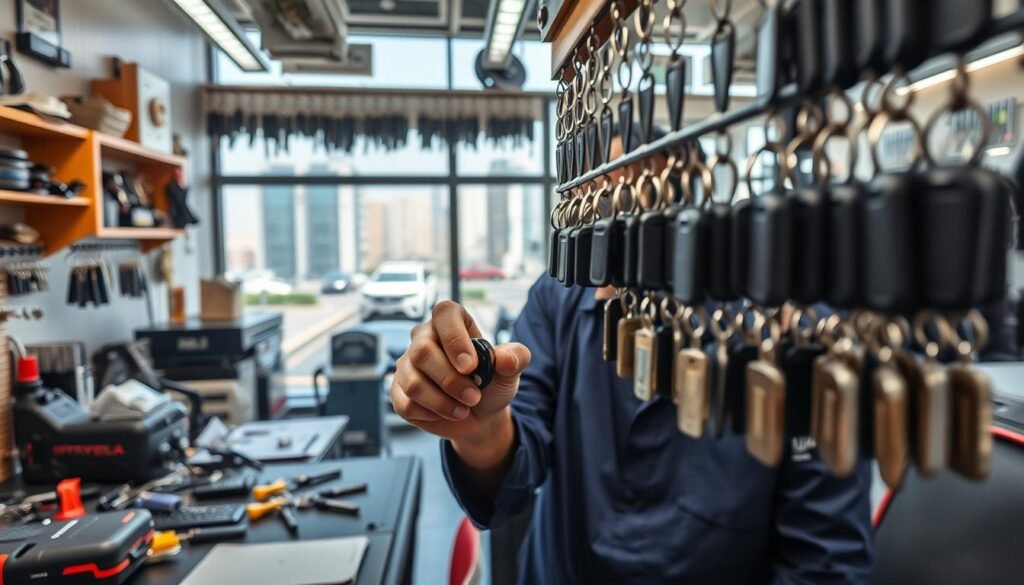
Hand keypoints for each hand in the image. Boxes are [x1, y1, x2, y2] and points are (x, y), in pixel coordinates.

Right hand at [391, 300, 530, 441]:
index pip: (444, 313)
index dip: (455, 338)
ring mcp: (408, 365)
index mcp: (451, 322)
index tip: (470, 366)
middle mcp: (424, 338)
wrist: (479, 415)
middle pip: (422, 352)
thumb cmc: (491, 384)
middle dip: (451, 381)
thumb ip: (516, 358)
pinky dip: (432, 414)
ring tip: (464, 408)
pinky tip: (446, 412)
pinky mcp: (399, 391)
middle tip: (473, 396)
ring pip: (413, 382)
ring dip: (443, 402)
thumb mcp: (511, 371)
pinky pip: (406, 404)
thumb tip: (505, 359)